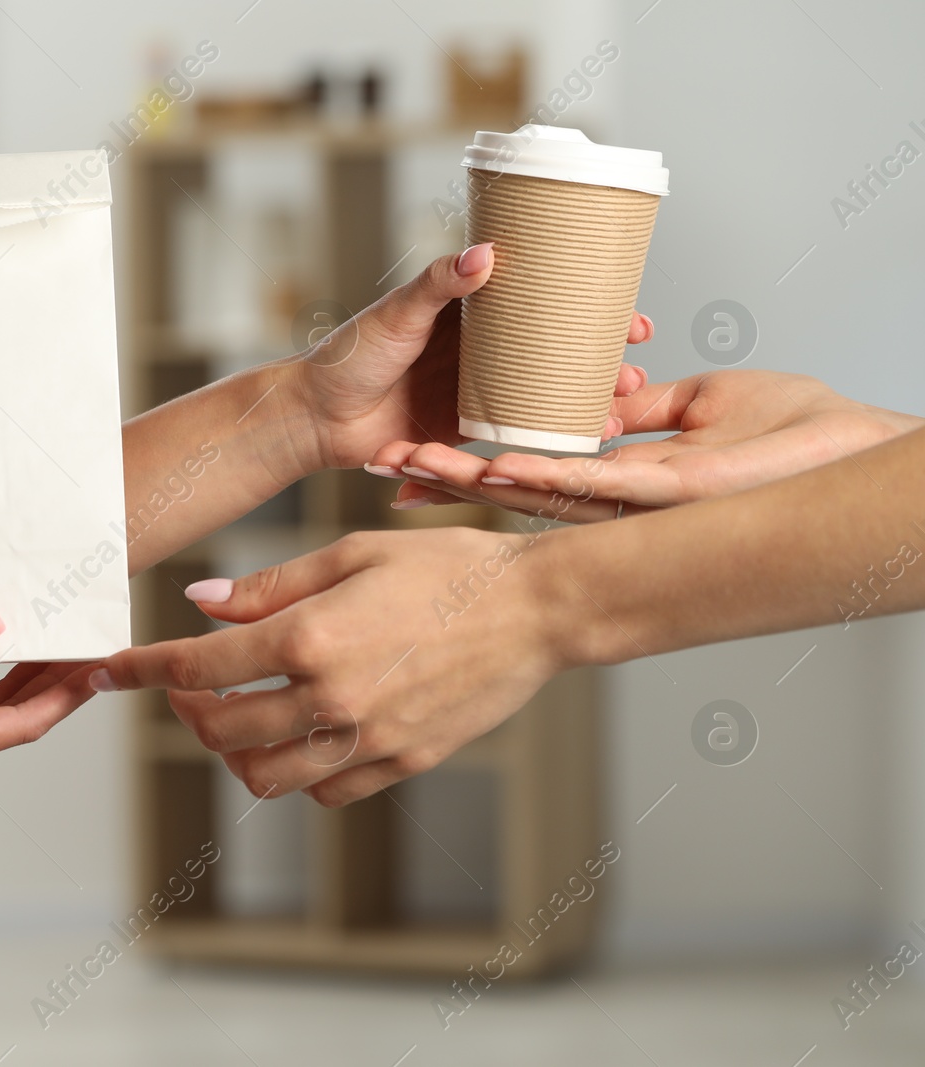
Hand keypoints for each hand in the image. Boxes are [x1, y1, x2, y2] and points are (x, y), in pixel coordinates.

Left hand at [90, 529, 559, 805]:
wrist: (536, 610)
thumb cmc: (444, 566)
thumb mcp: (349, 554)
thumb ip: (268, 588)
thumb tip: (200, 605)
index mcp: (311, 637)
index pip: (196, 666)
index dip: (139, 670)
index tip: (105, 672)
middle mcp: (332, 698)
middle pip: (220, 730)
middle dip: (185, 708)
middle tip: (188, 683)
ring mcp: (368, 739)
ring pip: (264, 776)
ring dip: (234, 750)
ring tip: (239, 714)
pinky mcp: (401, 763)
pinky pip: (324, 790)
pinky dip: (296, 769)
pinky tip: (300, 732)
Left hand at [289, 244, 653, 470]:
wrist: (315, 419)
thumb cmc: (346, 358)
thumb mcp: (395, 314)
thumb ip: (436, 285)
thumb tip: (484, 253)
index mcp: (473, 314)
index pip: (545, 303)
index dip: (592, 307)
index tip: (632, 314)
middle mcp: (485, 353)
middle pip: (559, 351)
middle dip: (603, 358)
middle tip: (636, 362)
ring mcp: (480, 393)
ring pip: (548, 394)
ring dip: (588, 400)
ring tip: (619, 406)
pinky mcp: (467, 432)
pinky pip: (519, 434)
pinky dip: (553, 437)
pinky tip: (585, 441)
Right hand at [372, 370, 922, 522]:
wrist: (857, 450)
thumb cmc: (802, 429)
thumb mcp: (708, 399)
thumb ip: (650, 407)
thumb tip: (609, 399)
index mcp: (620, 475)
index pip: (526, 467)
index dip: (467, 464)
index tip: (415, 454)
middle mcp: (617, 498)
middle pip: (511, 486)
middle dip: (443, 477)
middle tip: (381, 466)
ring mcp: (637, 501)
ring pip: (535, 491)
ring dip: (470, 479)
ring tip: (409, 467)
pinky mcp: (666, 493)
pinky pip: (590, 484)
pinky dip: (536, 476)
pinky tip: (490, 470)